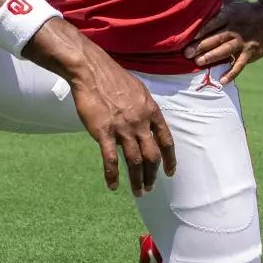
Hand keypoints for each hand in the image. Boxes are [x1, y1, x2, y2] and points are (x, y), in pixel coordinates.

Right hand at [66, 51, 175, 196]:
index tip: (170, 173)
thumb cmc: (113, 78)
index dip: (170, 159)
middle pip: (152, 156)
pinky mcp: (103, 132)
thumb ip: (146, 110)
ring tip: (138, 192)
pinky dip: (112, 175)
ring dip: (137, 180)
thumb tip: (150, 124)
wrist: (91, 71)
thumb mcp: (139, 91)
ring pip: (134, 161)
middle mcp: (140, 122)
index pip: (166, 141)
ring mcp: (122, 128)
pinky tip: (113, 186)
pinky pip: (111, 159)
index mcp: (152, 111)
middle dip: (153, 175)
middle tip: (150, 187)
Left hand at [186, 0, 262, 84]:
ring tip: (198, 62)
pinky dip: (232, 73)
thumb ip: (217, 3)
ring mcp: (244, 42)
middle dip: (200, 46)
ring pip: (226, 51)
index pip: (213, 23)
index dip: (200, 31)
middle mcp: (236, 29)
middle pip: (216, 38)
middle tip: (186, 53)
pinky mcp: (251, 52)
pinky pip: (240, 64)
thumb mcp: (232, 2)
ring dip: (212, 57)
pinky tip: (222, 80)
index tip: (187, 37)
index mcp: (229, 15)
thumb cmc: (246, 9)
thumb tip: (197, 0)